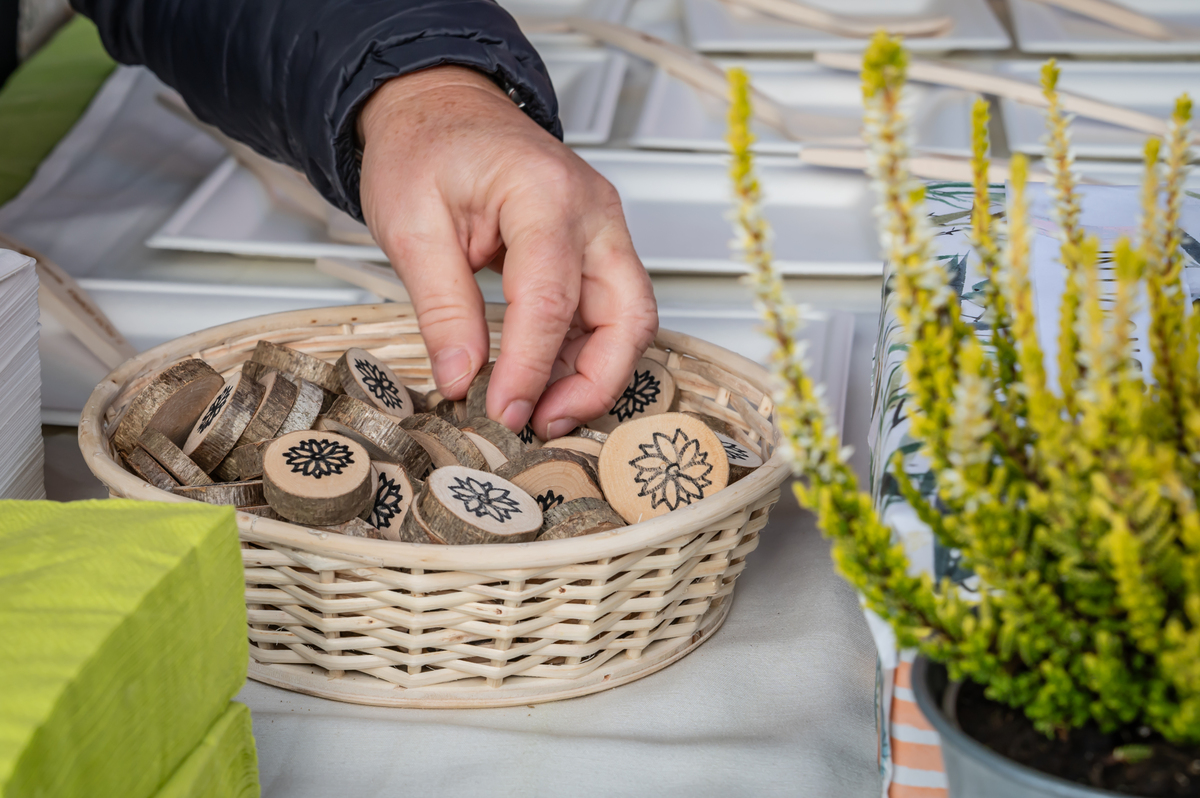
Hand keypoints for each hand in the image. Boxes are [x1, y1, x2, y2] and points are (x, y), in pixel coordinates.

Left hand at [358, 65, 657, 439]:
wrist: (439, 107)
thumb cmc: (426, 145)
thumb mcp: (410, 225)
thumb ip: (440, 307)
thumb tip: (460, 377)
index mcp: (545, 193)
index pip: (551, 302)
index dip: (528, 369)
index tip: (500, 410)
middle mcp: (592, 211)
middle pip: (629, 315)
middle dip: (595, 382)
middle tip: (542, 421)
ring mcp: (602, 229)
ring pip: (630, 319)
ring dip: (594, 374)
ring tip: (541, 409)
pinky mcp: (595, 247)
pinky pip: (608, 311)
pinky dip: (583, 352)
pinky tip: (546, 378)